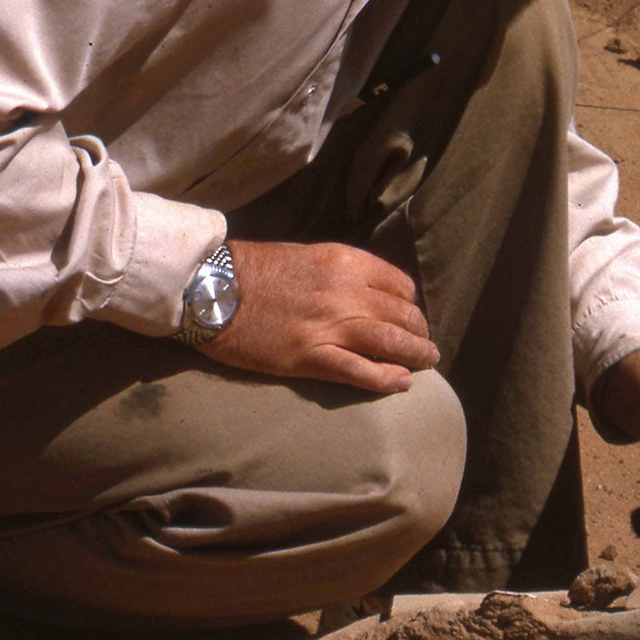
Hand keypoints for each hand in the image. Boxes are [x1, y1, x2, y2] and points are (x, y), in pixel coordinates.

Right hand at [197, 239, 438, 394]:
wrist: (211, 288)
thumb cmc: (254, 269)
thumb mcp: (307, 256)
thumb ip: (341, 273)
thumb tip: (368, 293)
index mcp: (345, 262)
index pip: (399, 286)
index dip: (409, 304)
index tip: (408, 315)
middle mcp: (346, 292)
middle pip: (402, 316)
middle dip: (419, 332)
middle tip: (425, 344)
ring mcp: (329, 326)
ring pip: (391, 343)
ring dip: (417, 355)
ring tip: (428, 363)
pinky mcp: (310, 357)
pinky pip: (361, 371)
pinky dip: (388, 379)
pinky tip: (403, 383)